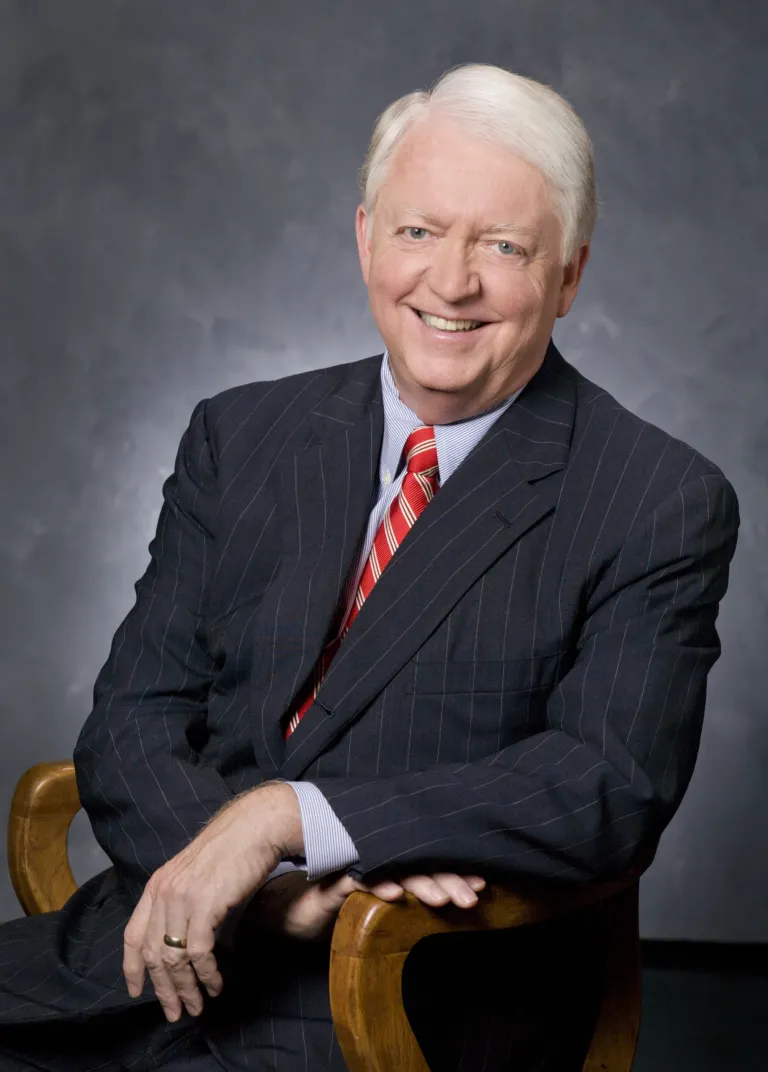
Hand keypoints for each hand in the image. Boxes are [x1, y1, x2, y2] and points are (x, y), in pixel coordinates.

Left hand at [122, 784, 302, 1022]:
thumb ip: (181, 899)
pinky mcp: (204, 905)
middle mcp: (163, 892)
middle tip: (176, 1012)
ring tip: (198, 1005)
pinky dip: (207, 974)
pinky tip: (216, 984)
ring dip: (186, 988)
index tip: (137, 991)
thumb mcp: (194, 874)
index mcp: (156, 885)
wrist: (254, 827)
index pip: (133, 935)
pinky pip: (198, 952)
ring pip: (175, 958)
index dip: (132, 968)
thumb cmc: (231, 849)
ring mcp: (182, 898)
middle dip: (164, 989)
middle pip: (153, 954)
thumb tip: (182, 934)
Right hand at [248, 870, 486, 941]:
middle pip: (418, 865)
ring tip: (443, 899)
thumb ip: (404, 899)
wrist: (288, 908)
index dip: (454, 873)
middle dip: (448, 880)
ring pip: (394, 871)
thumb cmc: (338, 908)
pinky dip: (377, 887)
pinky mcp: (333, 883)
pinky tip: (395, 897)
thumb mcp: (378, 909)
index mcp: (391, 866)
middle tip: (473, 896)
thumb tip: (448, 903)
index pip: (428, 865)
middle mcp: (376, 862)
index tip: (482, 885)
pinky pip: (357, 882)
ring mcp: (355, 868)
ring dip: (420, 884)